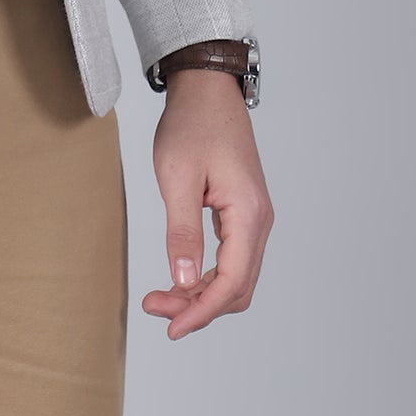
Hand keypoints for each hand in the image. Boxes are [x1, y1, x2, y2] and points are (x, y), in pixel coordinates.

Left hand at [141, 68, 273, 339]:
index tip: (171, 327)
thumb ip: (182, 232)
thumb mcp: (177, 178)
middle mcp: (259, 220)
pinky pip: (231, 256)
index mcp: (248, 214)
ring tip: (161, 297)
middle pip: (237, 286)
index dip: (202, 310)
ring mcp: (253, 216)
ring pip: (235, 275)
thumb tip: (182, 280)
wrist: (206, 88)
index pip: (232, 282)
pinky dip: (206, 274)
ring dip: (202, 293)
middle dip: (199, 306)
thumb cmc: (192, 125)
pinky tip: (180, 275)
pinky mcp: (241, 211)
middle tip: (156, 309)